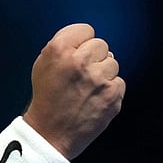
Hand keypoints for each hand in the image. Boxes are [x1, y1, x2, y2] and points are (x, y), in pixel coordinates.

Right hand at [22, 23, 124, 159]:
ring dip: (103, 72)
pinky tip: (96, 98)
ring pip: (113, 62)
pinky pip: (119, 82)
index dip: (81, 42)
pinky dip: (110, 89)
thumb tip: (84, 38)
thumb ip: (62, 45)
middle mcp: (80, 62)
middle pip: (101, 44)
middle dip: (93, 56)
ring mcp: (99, 79)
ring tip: (88, 87)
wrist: (50, 133)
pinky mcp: (112, 96)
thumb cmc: (46, 98)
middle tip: (82, 73)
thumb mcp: (42, 63)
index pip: (86, 30)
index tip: (78, 52)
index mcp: (59, 50)